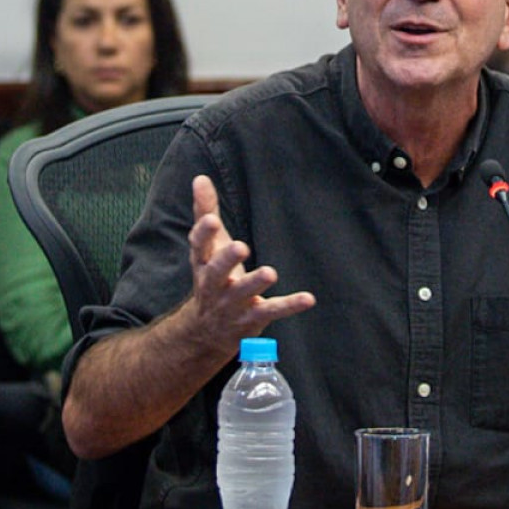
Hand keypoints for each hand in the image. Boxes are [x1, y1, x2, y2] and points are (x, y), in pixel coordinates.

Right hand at [181, 174, 314, 354]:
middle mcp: (213, 284)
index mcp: (203, 262)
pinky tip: (308, 298)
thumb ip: (205, 212)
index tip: (211, 220)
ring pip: (243, 293)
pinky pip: (271, 311)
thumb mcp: (207, 246)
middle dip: (227, 260)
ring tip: (270, 273)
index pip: (199, 246)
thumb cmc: (211, 276)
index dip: (204, 233)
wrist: (207, 330)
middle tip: (241, 247)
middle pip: (217, 272)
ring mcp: (232, 304)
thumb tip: (200, 178)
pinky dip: (290, 305)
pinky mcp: (252, 317)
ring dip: (255, 283)